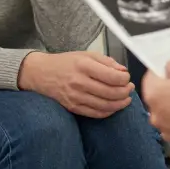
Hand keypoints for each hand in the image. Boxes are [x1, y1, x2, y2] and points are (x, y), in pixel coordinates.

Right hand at [18, 51, 132, 117]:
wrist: (40, 74)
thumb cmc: (65, 62)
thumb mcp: (85, 55)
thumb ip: (106, 61)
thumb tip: (123, 71)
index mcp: (84, 66)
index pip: (112, 76)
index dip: (124, 79)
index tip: (127, 77)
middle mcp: (79, 82)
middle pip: (111, 92)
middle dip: (125, 92)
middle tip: (130, 88)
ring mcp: (76, 97)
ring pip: (105, 105)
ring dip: (120, 103)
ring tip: (126, 99)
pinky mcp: (73, 107)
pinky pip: (96, 113)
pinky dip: (108, 112)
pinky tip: (114, 106)